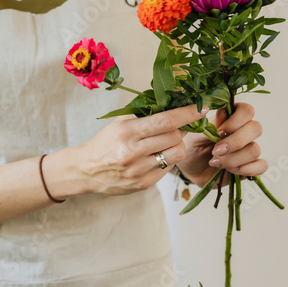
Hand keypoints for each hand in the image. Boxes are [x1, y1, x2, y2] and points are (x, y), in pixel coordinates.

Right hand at [74, 103, 207, 195]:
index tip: (201, 107)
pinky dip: (167, 159)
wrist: (86, 170)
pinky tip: (156, 155)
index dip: (187, 113)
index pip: (165, 121)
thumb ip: (145, 114)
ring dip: (177, 145)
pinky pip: (168, 168)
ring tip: (166, 141)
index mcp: (126, 132)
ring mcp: (139, 171)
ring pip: (176, 154)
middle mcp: (133, 153)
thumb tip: (175, 102)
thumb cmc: (106, 142)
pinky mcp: (144, 184)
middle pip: (175, 137)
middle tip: (179, 125)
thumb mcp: (120, 123)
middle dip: (182, 128)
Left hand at [180, 102, 266, 187]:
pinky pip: (262, 166)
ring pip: (255, 149)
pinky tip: (230, 171)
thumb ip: (211, 124)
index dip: (235, 121)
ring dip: (234, 158)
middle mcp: (243, 131)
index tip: (219, 132)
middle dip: (235, 141)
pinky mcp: (251, 166)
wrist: (189, 168)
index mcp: (231, 117)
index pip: (247, 110)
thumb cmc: (192, 146)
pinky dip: (246, 169)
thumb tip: (225, 112)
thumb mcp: (195, 135)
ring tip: (215, 162)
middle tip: (215, 150)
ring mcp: (248, 148)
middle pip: (256, 128)